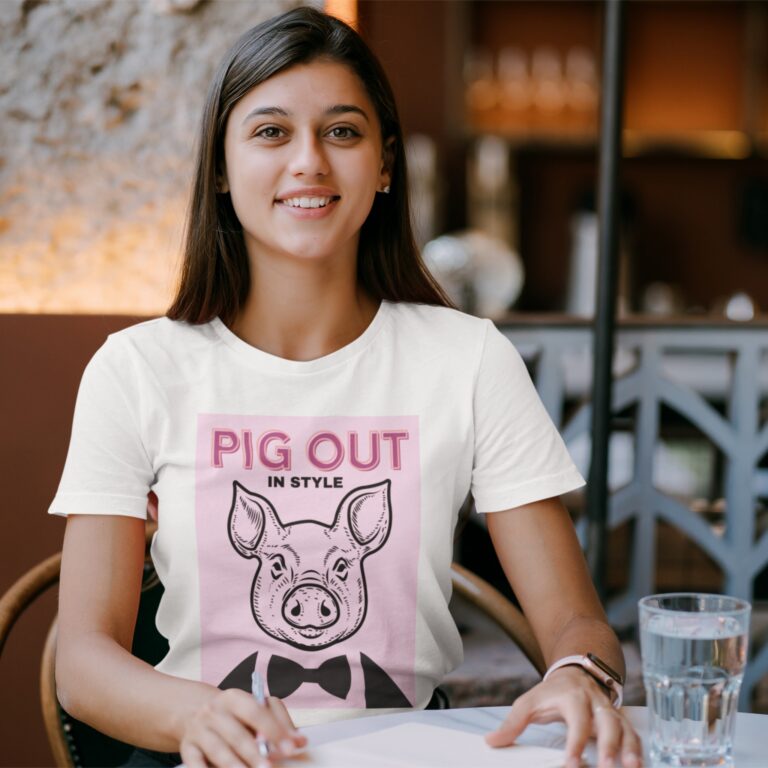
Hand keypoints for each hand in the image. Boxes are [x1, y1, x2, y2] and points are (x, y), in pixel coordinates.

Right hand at [179, 689, 306, 766]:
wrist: (193, 712)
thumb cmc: (234, 715)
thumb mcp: (253, 708)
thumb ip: (277, 723)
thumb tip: (300, 742)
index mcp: (234, 697)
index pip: (256, 711)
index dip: (274, 730)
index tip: (290, 748)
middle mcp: (214, 711)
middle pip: (236, 733)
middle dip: (254, 753)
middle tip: (270, 767)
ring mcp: (199, 730)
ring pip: (217, 749)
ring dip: (234, 765)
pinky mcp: (187, 748)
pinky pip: (195, 763)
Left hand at [485, 666, 641, 767]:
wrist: (577, 672)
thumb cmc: (552, 692)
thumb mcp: (529, 701)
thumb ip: (512, 722)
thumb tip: (492, 741)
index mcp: (573, 698)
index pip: (576, 722)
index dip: (575, 744)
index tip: (571, 765)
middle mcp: (596, 704)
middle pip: (607, 724)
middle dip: (609, 747)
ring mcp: (610, 712)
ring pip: (625, 730)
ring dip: (630, 750)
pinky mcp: (620, 722)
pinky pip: (634, 735)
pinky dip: (637, 750)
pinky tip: (637, 766)